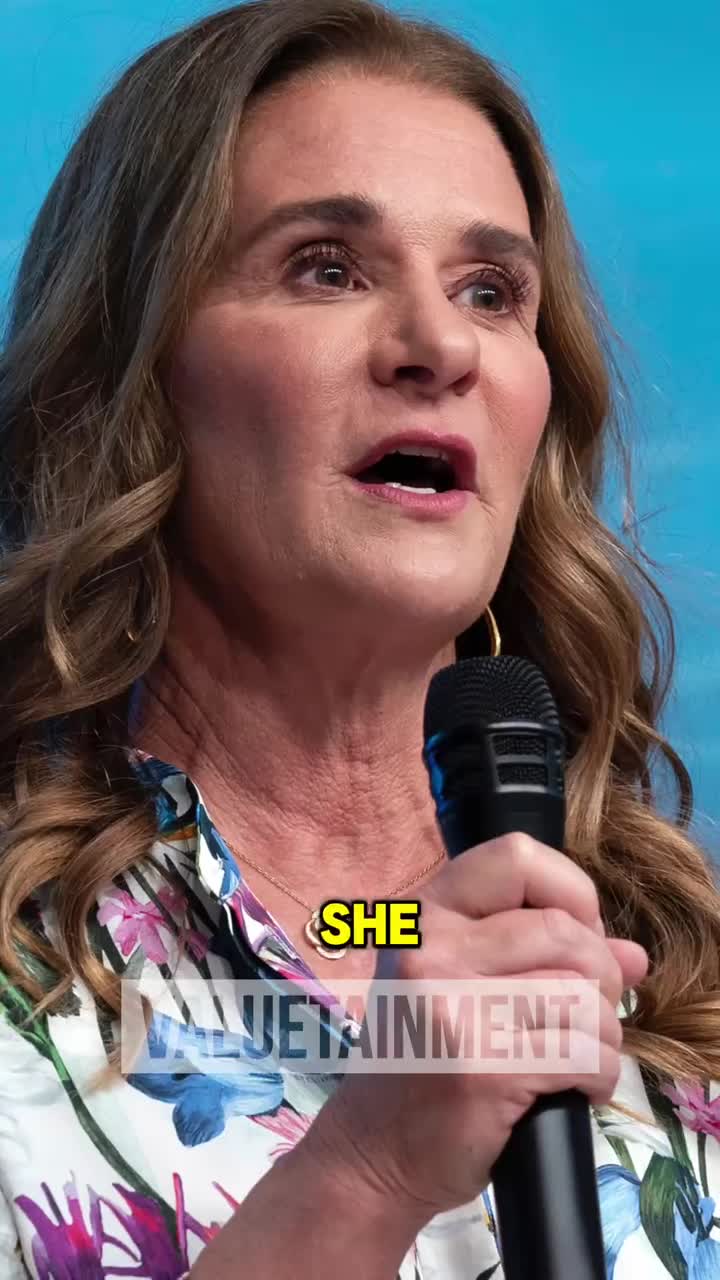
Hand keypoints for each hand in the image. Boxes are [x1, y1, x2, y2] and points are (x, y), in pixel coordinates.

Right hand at [305, 833, 647, 1218]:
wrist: (374, 1149)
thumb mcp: (461, 985)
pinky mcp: (484, 1069)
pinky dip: (599, 1073)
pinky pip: (583, 1053)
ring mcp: (455, 1008)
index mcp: (425, 916)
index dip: (569, 890)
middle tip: (585, 1012)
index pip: (515, 857)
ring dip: (603, 1033)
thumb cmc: (422, 1059)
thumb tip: (633, 955)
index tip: (577, 934)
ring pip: (581, 994)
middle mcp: (432, 950)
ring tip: (581, 1054)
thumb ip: (543, 956)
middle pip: (564, 931)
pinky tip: (577, 1087)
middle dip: (599, 975)